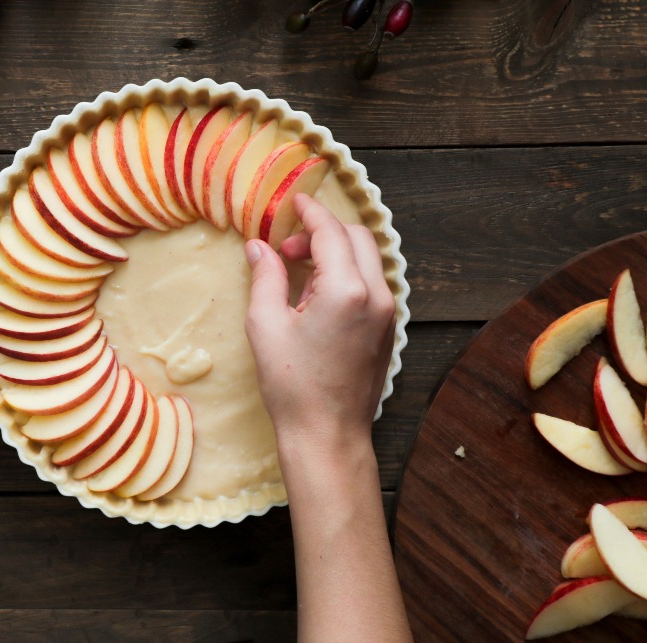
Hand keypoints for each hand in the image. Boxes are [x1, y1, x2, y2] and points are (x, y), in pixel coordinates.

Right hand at [243, 194, 395, 449]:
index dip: (310, 212)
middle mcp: (376, 296)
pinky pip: (372, 285)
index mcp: (346, 290)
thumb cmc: (293, 386)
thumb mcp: (266, 325)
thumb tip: (259, 247)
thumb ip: (266, 277)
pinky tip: (320, 299)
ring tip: (301, 279)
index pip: (331, 232)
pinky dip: (349, 275)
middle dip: (324, 232)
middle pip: (358, 238)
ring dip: (338, 254)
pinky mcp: (387, 331)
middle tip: (289, 249)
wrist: (327, 434)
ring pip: (369, 260)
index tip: (294, 203)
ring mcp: (387, 315)